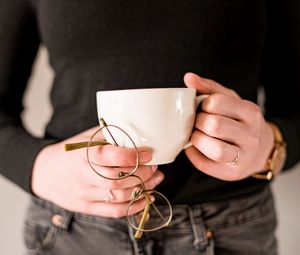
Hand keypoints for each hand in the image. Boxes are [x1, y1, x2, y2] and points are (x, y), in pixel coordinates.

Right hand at [31, 127, 163, 217]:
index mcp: (83, 155)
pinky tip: (147, 198)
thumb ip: (108, 136)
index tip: (149, 153)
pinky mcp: (87, 207)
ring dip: (143, 188)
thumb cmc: (70, 153)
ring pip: (119, 196)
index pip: (110, 157)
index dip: (133, 156)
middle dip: (142, 173)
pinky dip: (134, 206)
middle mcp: (83, 176)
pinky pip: (114, 211)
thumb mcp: (85, 138)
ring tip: (155, 179)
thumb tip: (136, 134)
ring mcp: (85, 194)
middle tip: (154, 166)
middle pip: (118, 180)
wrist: (46, 172)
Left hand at [183, 73, 273, 180]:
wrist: (260, 149)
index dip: (203, 104)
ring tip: (197, 136)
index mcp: (250, 112)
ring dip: (197, 140)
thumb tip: (188, 77)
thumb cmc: (239, 121)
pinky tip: (196, 148)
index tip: (203, 107)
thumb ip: (209, 88)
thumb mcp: (230, 100)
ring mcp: (244, 156)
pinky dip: (195, 155)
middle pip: (214, 125)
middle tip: (198, 123)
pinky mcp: (233, 172)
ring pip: (215, 149)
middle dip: (198, 122)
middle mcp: (251, 134)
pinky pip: (206, 165)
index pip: (217, 102)